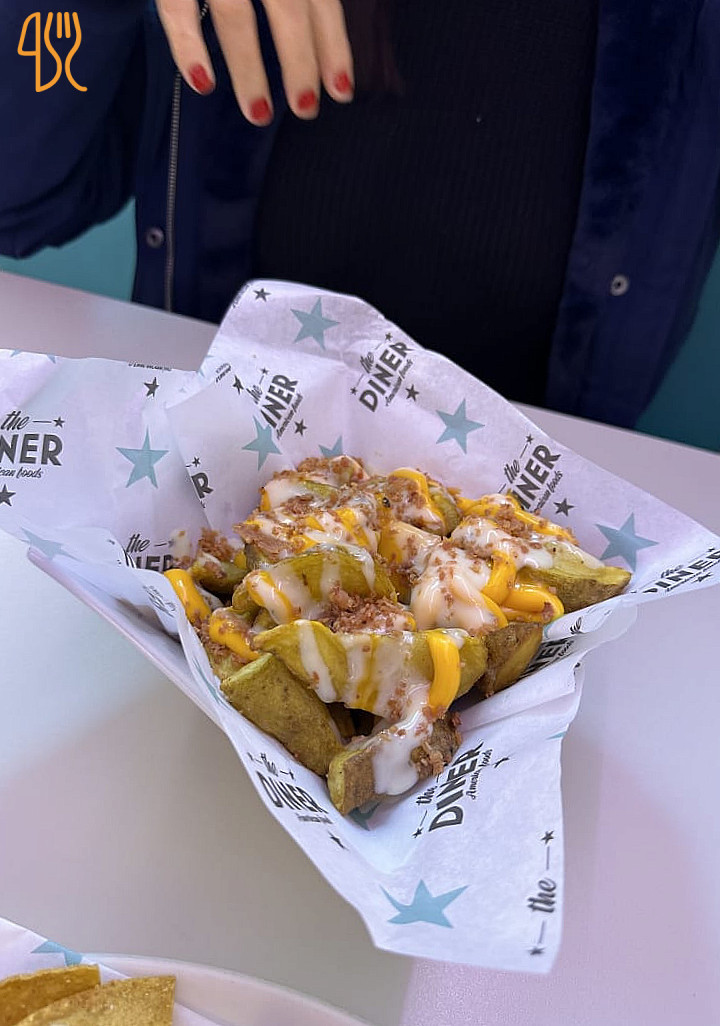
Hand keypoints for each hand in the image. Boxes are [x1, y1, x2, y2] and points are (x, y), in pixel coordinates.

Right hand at [155, 0, 353, 123]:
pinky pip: (176, 4)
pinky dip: (188, 44)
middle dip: (301, 61)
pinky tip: (203, 82)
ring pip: (236, 11)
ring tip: (258, 112)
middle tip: (306, 109)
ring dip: (249, 67)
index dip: (332, 42)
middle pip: (288, 5)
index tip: (341, 87)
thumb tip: (317, 18)